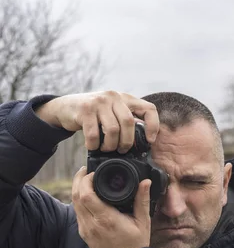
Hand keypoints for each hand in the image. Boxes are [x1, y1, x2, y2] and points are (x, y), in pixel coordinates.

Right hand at [35, 90, 158, 150]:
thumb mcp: (112, 112)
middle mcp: (114, 97)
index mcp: (125, 98)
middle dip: (127, 142)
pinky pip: (94, 134)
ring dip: (110, 145)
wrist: (66, 107)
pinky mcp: (85, 110)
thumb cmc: (93, 115)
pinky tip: (92, 146)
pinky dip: (94, 145)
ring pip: (113, 130)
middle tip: (122, 151)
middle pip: (129, 123)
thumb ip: (125, 121)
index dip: (153, 126)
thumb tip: (142, 143)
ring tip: (106, 149)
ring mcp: (99, 102)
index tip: (149, 141)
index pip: (148, 109)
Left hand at [72, 167, 151, 247]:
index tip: (93, 172)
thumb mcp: (143, 221)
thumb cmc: (136, 245)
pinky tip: (87, 195)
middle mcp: (92, 224)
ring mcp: (86, 230)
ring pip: (74, 204)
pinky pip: (77, 213)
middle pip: (76, 196)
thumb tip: (146, 182)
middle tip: (85, 170)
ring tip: (85, 179)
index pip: (86, 195)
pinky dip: (79, 201)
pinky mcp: (83, 234)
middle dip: (78, 180)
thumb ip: (142, 200)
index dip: (85, 180)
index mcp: (107, 219)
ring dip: (77, 190)